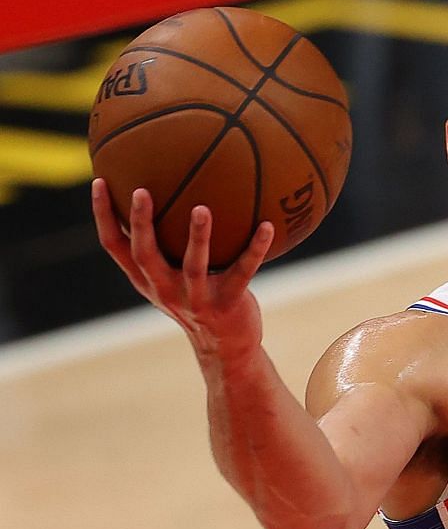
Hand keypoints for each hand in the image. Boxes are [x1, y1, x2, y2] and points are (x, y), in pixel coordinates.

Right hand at [91, 180, 273, 357]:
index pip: (113, 245)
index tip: (100, 181)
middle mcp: (164, 289)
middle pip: (144, 254)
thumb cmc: (198, 300)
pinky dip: (255, 248)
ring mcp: (195, 299)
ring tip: (202, 209)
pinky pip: (243, 271)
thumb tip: (170, 195)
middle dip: (141, 223)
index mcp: (146, 279)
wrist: (225, 347)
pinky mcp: (227, 304)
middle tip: (141, 191)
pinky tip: (267, 226)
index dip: (103, 215)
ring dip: (197, 236)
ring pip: (193, 265)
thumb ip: (165, 247)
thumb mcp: (172, 278)